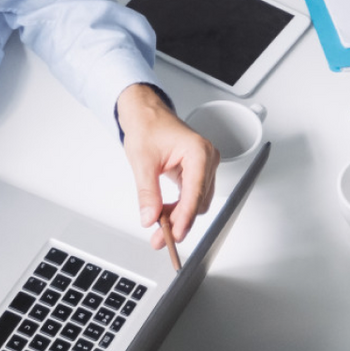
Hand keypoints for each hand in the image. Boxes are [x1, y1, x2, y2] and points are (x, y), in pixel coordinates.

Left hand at [117, 84, 219, 246]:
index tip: (175, 234)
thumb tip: (150, 217)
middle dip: (180, 221)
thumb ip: (148, 193)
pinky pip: (192, 196)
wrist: (146, 113)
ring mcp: (205, 166)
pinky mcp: (198, 172)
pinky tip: (165, 215)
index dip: (185, 217)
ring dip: (179, 216)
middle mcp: (207, 158)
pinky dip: (179, 208)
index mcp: (198, 151)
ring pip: (197, 202)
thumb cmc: (147, 126)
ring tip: (159, 227)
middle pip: (198, 201)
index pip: (195, 193)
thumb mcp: (142, 161)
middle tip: (160, 237)